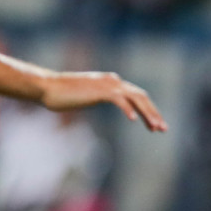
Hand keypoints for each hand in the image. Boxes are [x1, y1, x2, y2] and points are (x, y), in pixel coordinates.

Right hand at [40, 71, 167, 130]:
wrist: (46, 87)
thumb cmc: (63, 94)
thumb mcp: (87, 96)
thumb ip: (100, 97)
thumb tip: (108, 102)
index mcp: (112, 82)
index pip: (137, 96)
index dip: (149, 110)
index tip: (156, 125)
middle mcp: (113, 81)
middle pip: (141, 97)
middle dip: (154, 113)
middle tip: (163, 129)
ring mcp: (107, 85)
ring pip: (135, 99)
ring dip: (147, 114)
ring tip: (155, 128)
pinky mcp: (99, 91)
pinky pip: (119, 100)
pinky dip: (128, 109)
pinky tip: (133, 120)